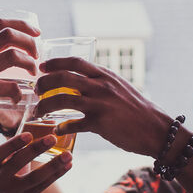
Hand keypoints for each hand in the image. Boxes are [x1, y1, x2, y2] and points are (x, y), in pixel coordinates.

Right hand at [0, 19, 39, 134]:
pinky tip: (17, 98)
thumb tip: (3, 48)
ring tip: (33, 73)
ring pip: (14, 56)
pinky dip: (19, 92)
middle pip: (9, 35)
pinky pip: (12, 86)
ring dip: (30, 64)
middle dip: (30, 42)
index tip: (36, 34)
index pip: (0, 24)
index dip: (22, 25)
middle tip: (37, 55)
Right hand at [0, 133, 72, 192]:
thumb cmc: (9, 173)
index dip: (13, 144)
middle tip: (52, 138)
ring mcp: (12, 191)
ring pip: (35, 178)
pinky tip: (68, 165)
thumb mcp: (7, 160)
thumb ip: (20, 144)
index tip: (29, 134)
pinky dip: (57, 174)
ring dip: (53, 165)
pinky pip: (44, 186)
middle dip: (35, 149)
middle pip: (17, 163)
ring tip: (68, 155)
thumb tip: (49, 121)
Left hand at [34, 57, 171, 157]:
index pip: (75, 62)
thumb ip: (101, 82)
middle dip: (44, 83)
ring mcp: (100, 104)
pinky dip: (63, 127)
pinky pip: (74, 124)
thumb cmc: (137, 109)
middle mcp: (101, 86)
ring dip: (46, 105)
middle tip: (36, 89)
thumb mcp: (120, 87)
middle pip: (63, 78)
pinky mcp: (100, 124)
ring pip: (63, 100)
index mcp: (105, 75)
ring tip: (38, 111)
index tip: (42, 67)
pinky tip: (58, 129)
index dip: (55, 62)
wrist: (157, 129)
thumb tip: (81, 81)